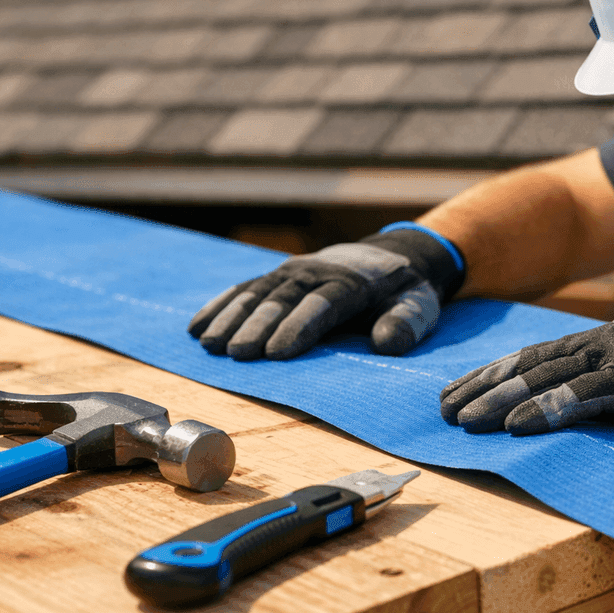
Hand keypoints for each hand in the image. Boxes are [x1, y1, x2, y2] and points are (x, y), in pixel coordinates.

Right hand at [189, 223, 463, 359]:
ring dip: (232, 317)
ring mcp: (293, 272)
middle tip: (236, 354)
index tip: (277, 352)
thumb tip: (387, 343)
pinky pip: (244, 288)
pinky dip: (220, 305)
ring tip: (210, 344)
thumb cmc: (404, 292)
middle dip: (258, 325)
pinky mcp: (277, 277)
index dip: (300, 326)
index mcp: (352, 282)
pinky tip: (197, 326)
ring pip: (258, 293)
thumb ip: (405, 324)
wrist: (392, 258)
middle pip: (284, 298)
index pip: (323, 303)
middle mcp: (316, 272)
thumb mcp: (417, 307)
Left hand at [440, 303, 613, 434]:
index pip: (531, 356)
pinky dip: (545, 410)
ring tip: (465, 421)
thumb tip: (557, 402)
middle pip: (527, 365)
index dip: (490, 374)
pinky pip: (582, 398)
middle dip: (482, 388)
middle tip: (444, 410)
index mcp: (597, 340)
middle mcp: (599, 343)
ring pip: (544, 379)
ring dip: (500, 401)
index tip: (457, 393)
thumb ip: (599, 380)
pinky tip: (516, 426)